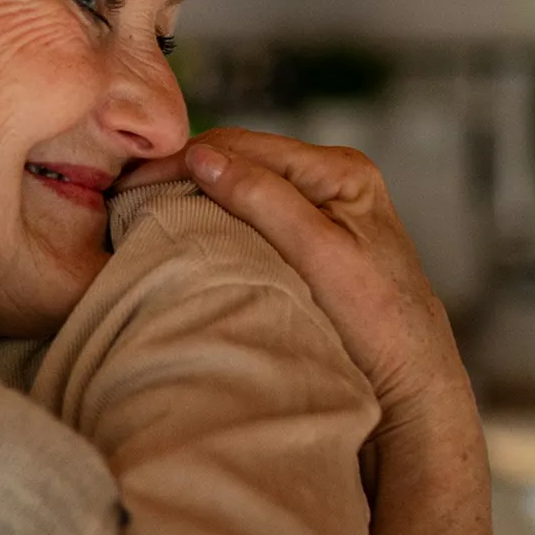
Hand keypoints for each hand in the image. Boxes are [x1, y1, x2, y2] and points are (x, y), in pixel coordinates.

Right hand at [136, 127, 465, 426]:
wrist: (411, 388)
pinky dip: (212, 219)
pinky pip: (248, 216)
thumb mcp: (321, 254)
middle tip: (124, 196)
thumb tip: (202, 156)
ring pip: (239, 187)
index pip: (241, 145)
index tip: (129, 182)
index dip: (182, 159)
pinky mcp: (307, 242)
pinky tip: (185, 232)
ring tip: (144, 211)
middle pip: (237, 161)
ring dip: (194, 196)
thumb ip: (265, 199)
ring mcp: (319, 211)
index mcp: (340, 170)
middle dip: (181, 173)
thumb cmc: (380, 324)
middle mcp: (330, 181)